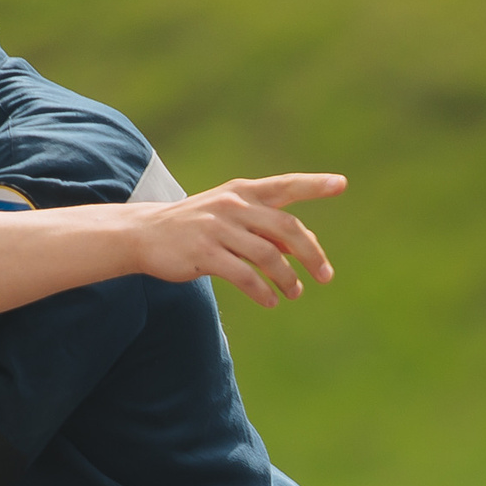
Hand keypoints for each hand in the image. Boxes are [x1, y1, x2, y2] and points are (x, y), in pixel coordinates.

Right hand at [134, 174, 343, 307]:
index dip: (314, 185)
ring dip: (287, 279)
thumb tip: (303, 247)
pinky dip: (262, 292)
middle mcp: (233, 204)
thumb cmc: (196, 227)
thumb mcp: (231, 217)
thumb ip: (265, 227)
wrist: (144, 234)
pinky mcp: (204, 253)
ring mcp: (217, 228)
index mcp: (243, 192)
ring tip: (294, 293)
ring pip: (268, 256)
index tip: (341, 183)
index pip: (285, 186)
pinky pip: (244, 276)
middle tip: (325, 276)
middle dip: (311, 254)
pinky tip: (270, 302)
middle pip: (286, 228)